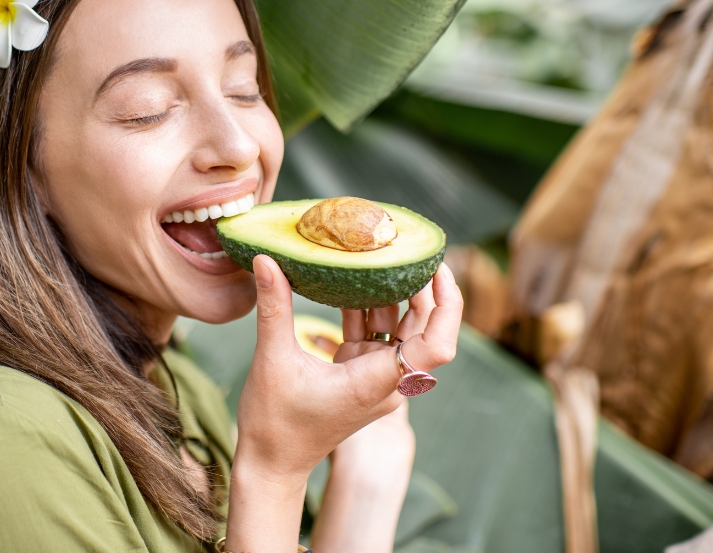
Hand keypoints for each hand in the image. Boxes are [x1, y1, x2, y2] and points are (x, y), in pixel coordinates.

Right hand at [226, 260, 461, 552]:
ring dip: (394, 295)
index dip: (447, 305)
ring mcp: (373, 378)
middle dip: (423, 289)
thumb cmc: (275, 423)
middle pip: (424, 331)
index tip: (437, 268)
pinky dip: (367, 308)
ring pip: (400, 331)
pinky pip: (374, 335)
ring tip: (384, 255)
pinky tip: (355, 279)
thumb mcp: (273, 359)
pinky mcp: (357, 375)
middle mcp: (386, 382)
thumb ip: (274, 307)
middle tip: (409, 249)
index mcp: (377, 382)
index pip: (436, 345)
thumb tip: (266, 260)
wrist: (271, 463)